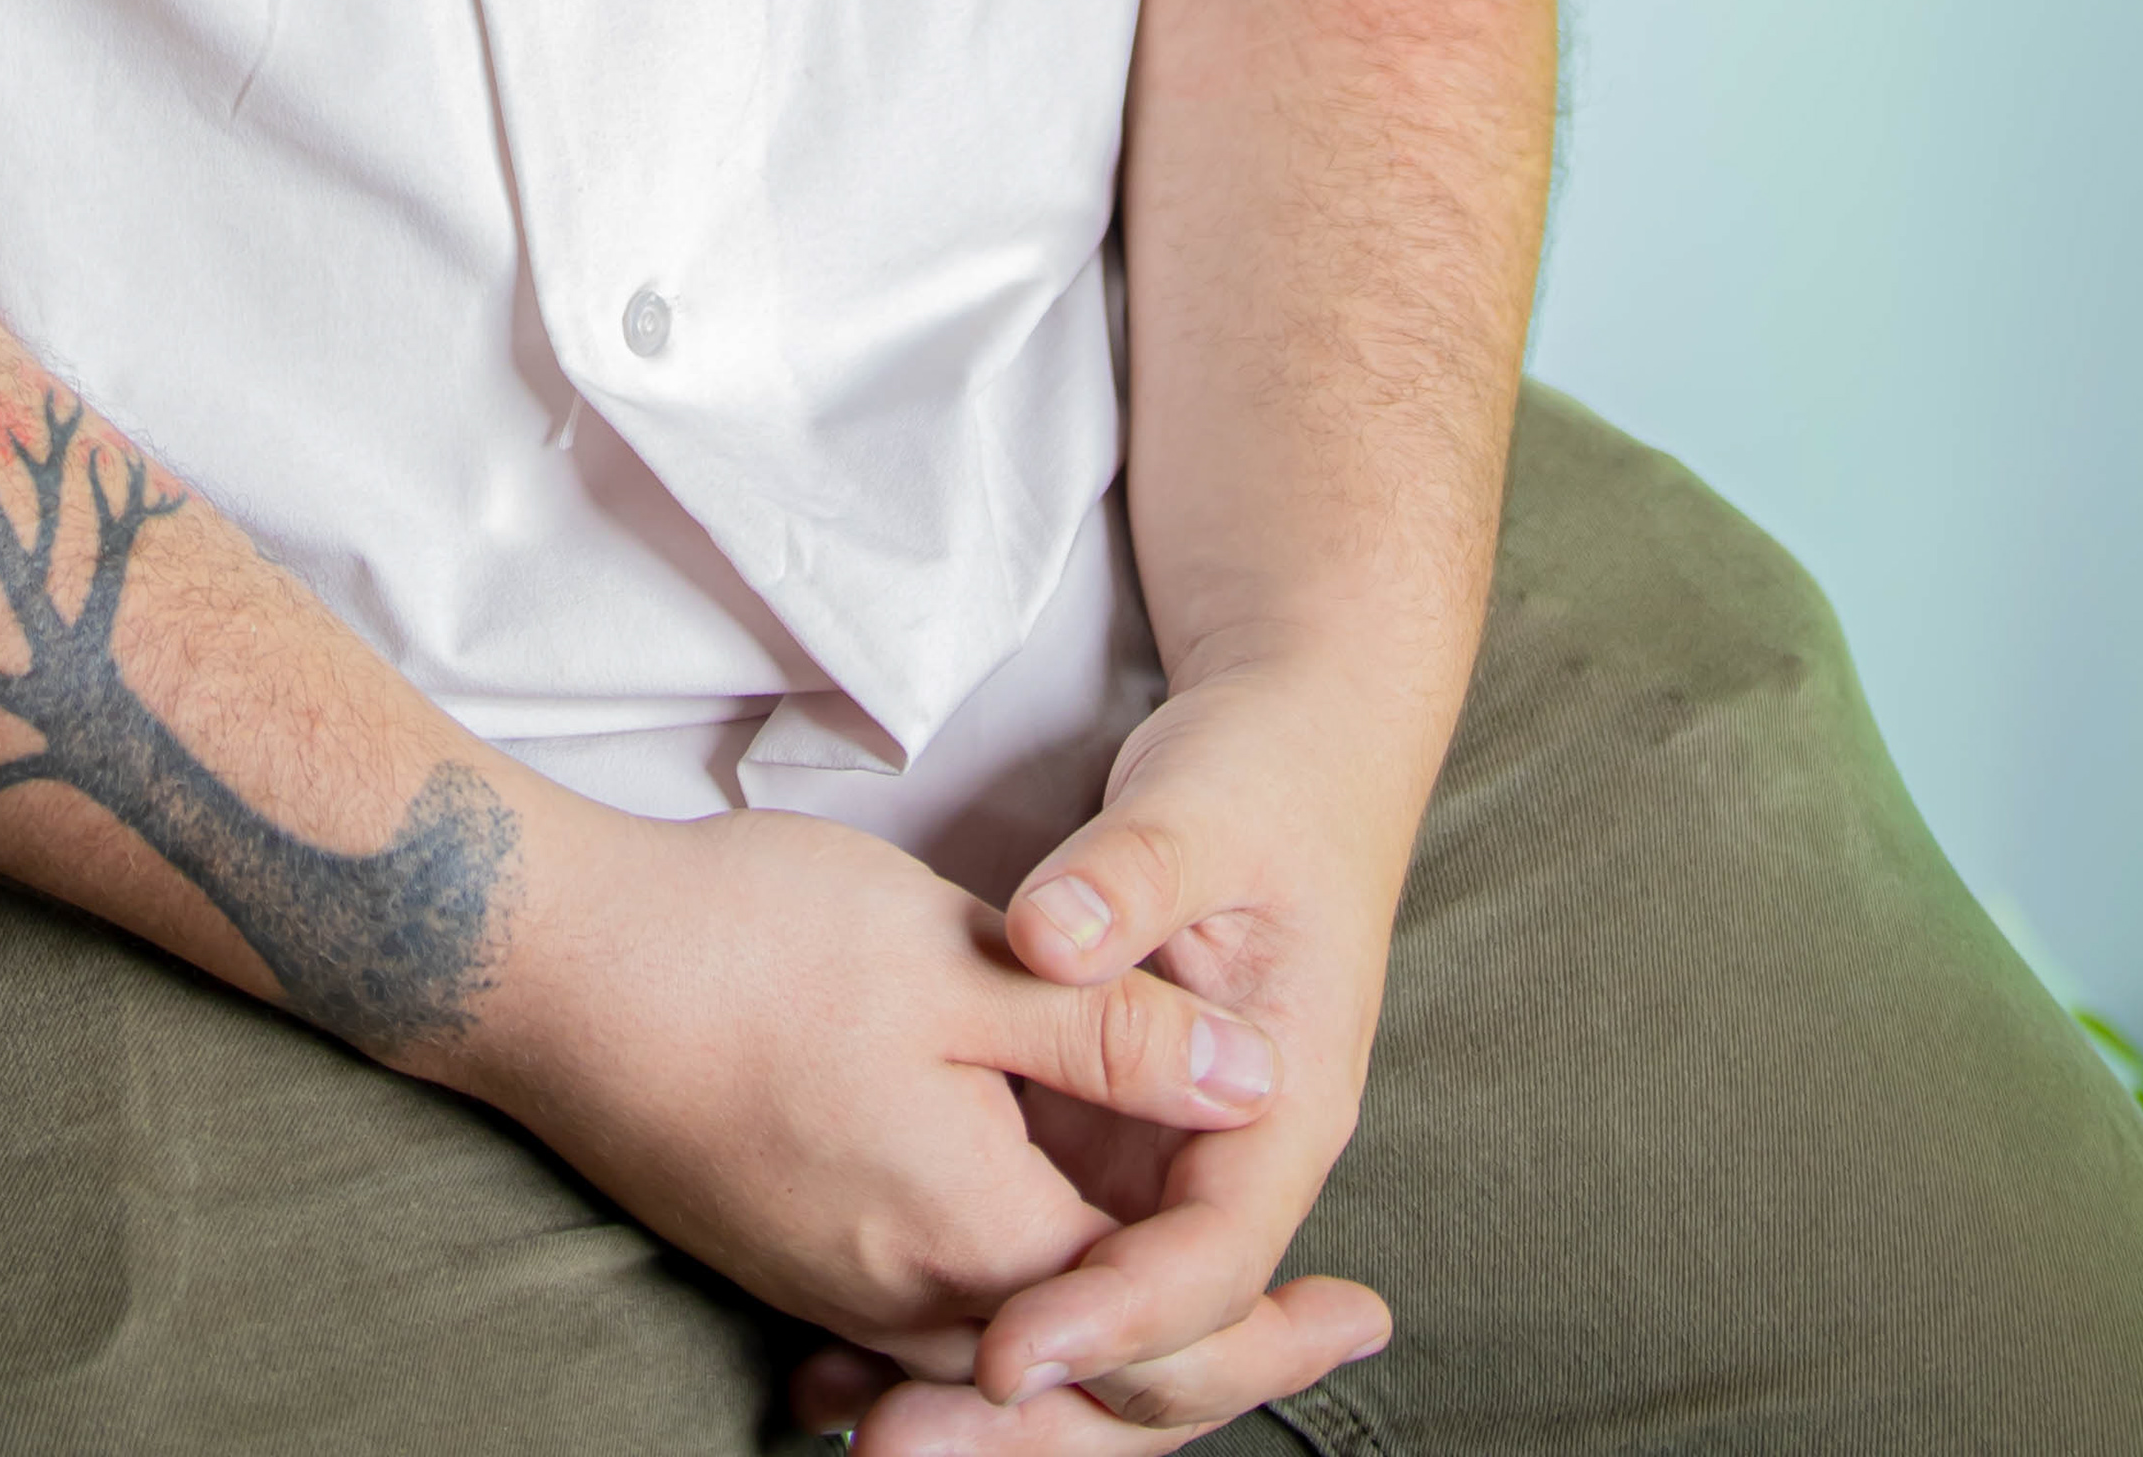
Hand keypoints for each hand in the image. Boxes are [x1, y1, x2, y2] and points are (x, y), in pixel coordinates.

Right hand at [448, 790, 1289, 1372]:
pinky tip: (1038, 1289)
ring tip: (1208, 1308)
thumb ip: (1116, 1030)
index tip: (1368, 1311)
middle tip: (1328, 1331)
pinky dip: (1015, 1334)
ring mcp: (840, 1292)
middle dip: (1222, 1370)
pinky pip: (934, 1339)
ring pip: (1016, 1370)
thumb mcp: (963, 960)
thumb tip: (1255, 1078)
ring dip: (1118, 1352)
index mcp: (979, 1240)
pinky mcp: (789, 1256)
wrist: (555, 969)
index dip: (1275, 1326)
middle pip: (1099, 1388)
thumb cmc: (754, 945)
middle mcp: (914, 1305)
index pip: (1165, 1326)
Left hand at [781, 666, 1412, 1442]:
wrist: (1299, 754)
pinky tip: (843, 1363)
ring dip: (989, 1396)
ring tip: (851, 1425)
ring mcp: (1164, 1168)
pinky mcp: (1105, 1148)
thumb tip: (1055, 941)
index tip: (1004, 1354)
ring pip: (1093, 1330)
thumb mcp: (1201, 817)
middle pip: (1151, 1344)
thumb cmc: (1260, 784)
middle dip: (1035, 1413)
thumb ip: (1129, 879)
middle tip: (895, 1444)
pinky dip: (958, 1320)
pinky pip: (1046, 1268)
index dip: (1110, 1319)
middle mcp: (1228, 1170)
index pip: (1205, 1264)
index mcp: (1282, 1114)